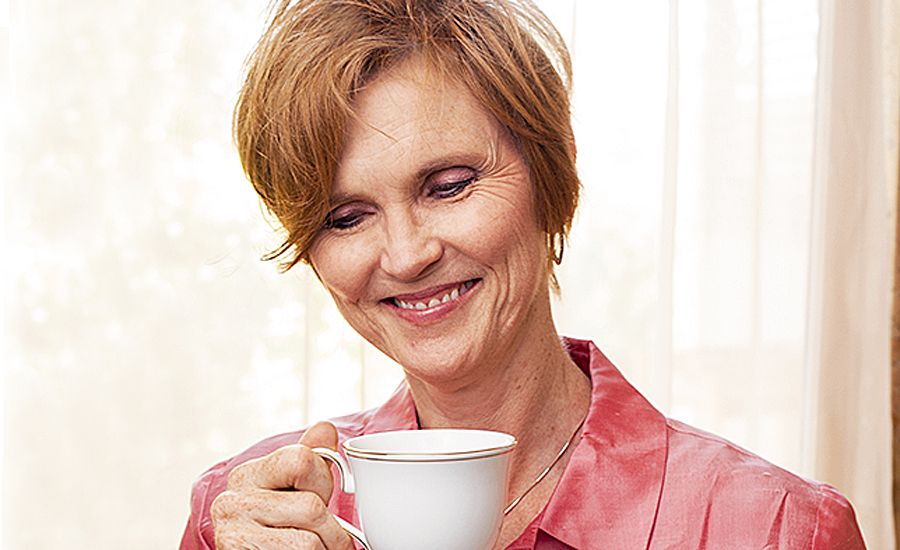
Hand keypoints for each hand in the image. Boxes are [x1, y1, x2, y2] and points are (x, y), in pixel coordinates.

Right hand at [211, 422, 354, 548]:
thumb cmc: (279, 531)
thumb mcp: (292, 491)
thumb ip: (309, 459)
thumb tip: (326, 428)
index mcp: (247, 475)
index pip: (302, 460)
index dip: (323, 482)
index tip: (320, 498)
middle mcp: (231, 501)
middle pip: (312, 507)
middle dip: (332, 528)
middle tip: (327, 537)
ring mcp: (232, 533)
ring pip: (310, 540)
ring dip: (325, 549)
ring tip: (316, 549)